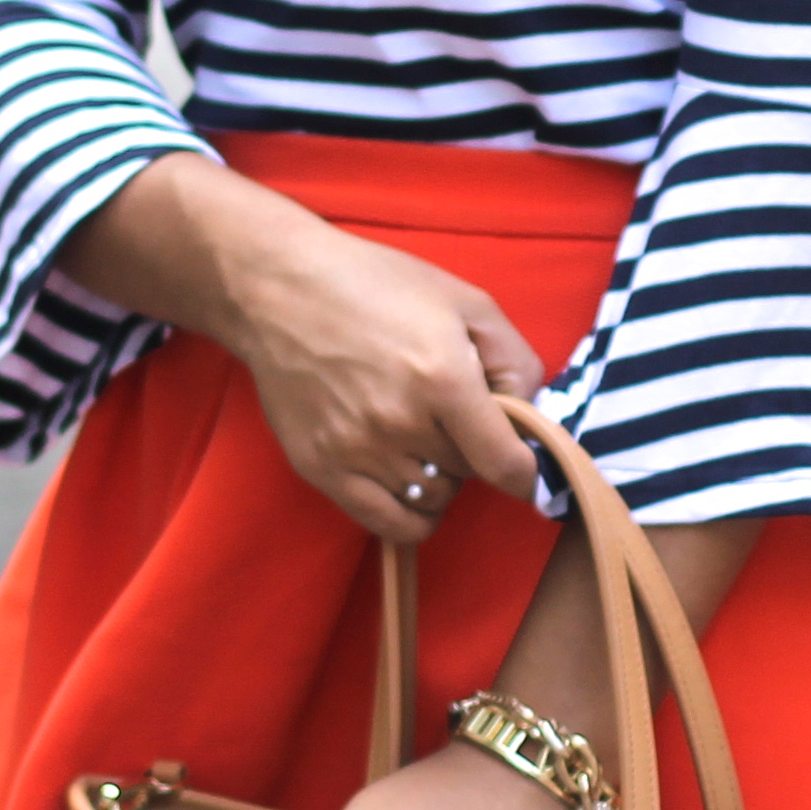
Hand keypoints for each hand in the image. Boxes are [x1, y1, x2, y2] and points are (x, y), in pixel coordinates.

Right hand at [228, 219, 545, 545]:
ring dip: (443, 477)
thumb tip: (531, 413)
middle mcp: (401, 423)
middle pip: (469, 473)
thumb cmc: (377, 285)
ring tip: (426, 438)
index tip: (526, 467)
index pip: (504, 463)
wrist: (279, 290)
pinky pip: (388, 524)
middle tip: (455, 416)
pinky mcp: (321, 468)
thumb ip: (515, 360)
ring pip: (433, 498)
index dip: (526, 472)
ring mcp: (357, 451)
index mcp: (444, 378)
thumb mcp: (466, 302)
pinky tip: (413, 482)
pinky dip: (413, 513)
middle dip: (475, 450)